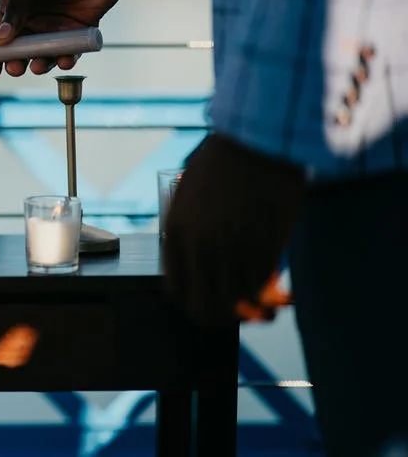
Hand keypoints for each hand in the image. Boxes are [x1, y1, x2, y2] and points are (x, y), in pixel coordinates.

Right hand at [0, 0, 123, 80]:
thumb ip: (16, 9)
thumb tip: (0, 39)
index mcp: (16, 5)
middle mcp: (34, 19)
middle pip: (20, 51)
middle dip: (16, 63)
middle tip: (15, 68)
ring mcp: (57, 26)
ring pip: (44, 55)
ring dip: (40, 64)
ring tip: (37, 66)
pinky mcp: (79, 30)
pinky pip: (70, 52)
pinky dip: (66, 60)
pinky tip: (64, 60)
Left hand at [164, 134, 304, 325]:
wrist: (257, 139)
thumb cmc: (223, 160)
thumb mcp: (190, 193)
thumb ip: (188, 228)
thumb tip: (195, 260)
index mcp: (177, 232)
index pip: (175, 289)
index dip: (190, 302)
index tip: (205, 302)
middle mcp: (200, 247)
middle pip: (203, 307)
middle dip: (218, 317)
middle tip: (234, 315)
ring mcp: (233, 250)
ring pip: (237, 304)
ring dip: (250, 310)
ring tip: (263, 308)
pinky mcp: (265, 247)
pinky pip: (263, 286)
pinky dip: (271, 295)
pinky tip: (282, 292)